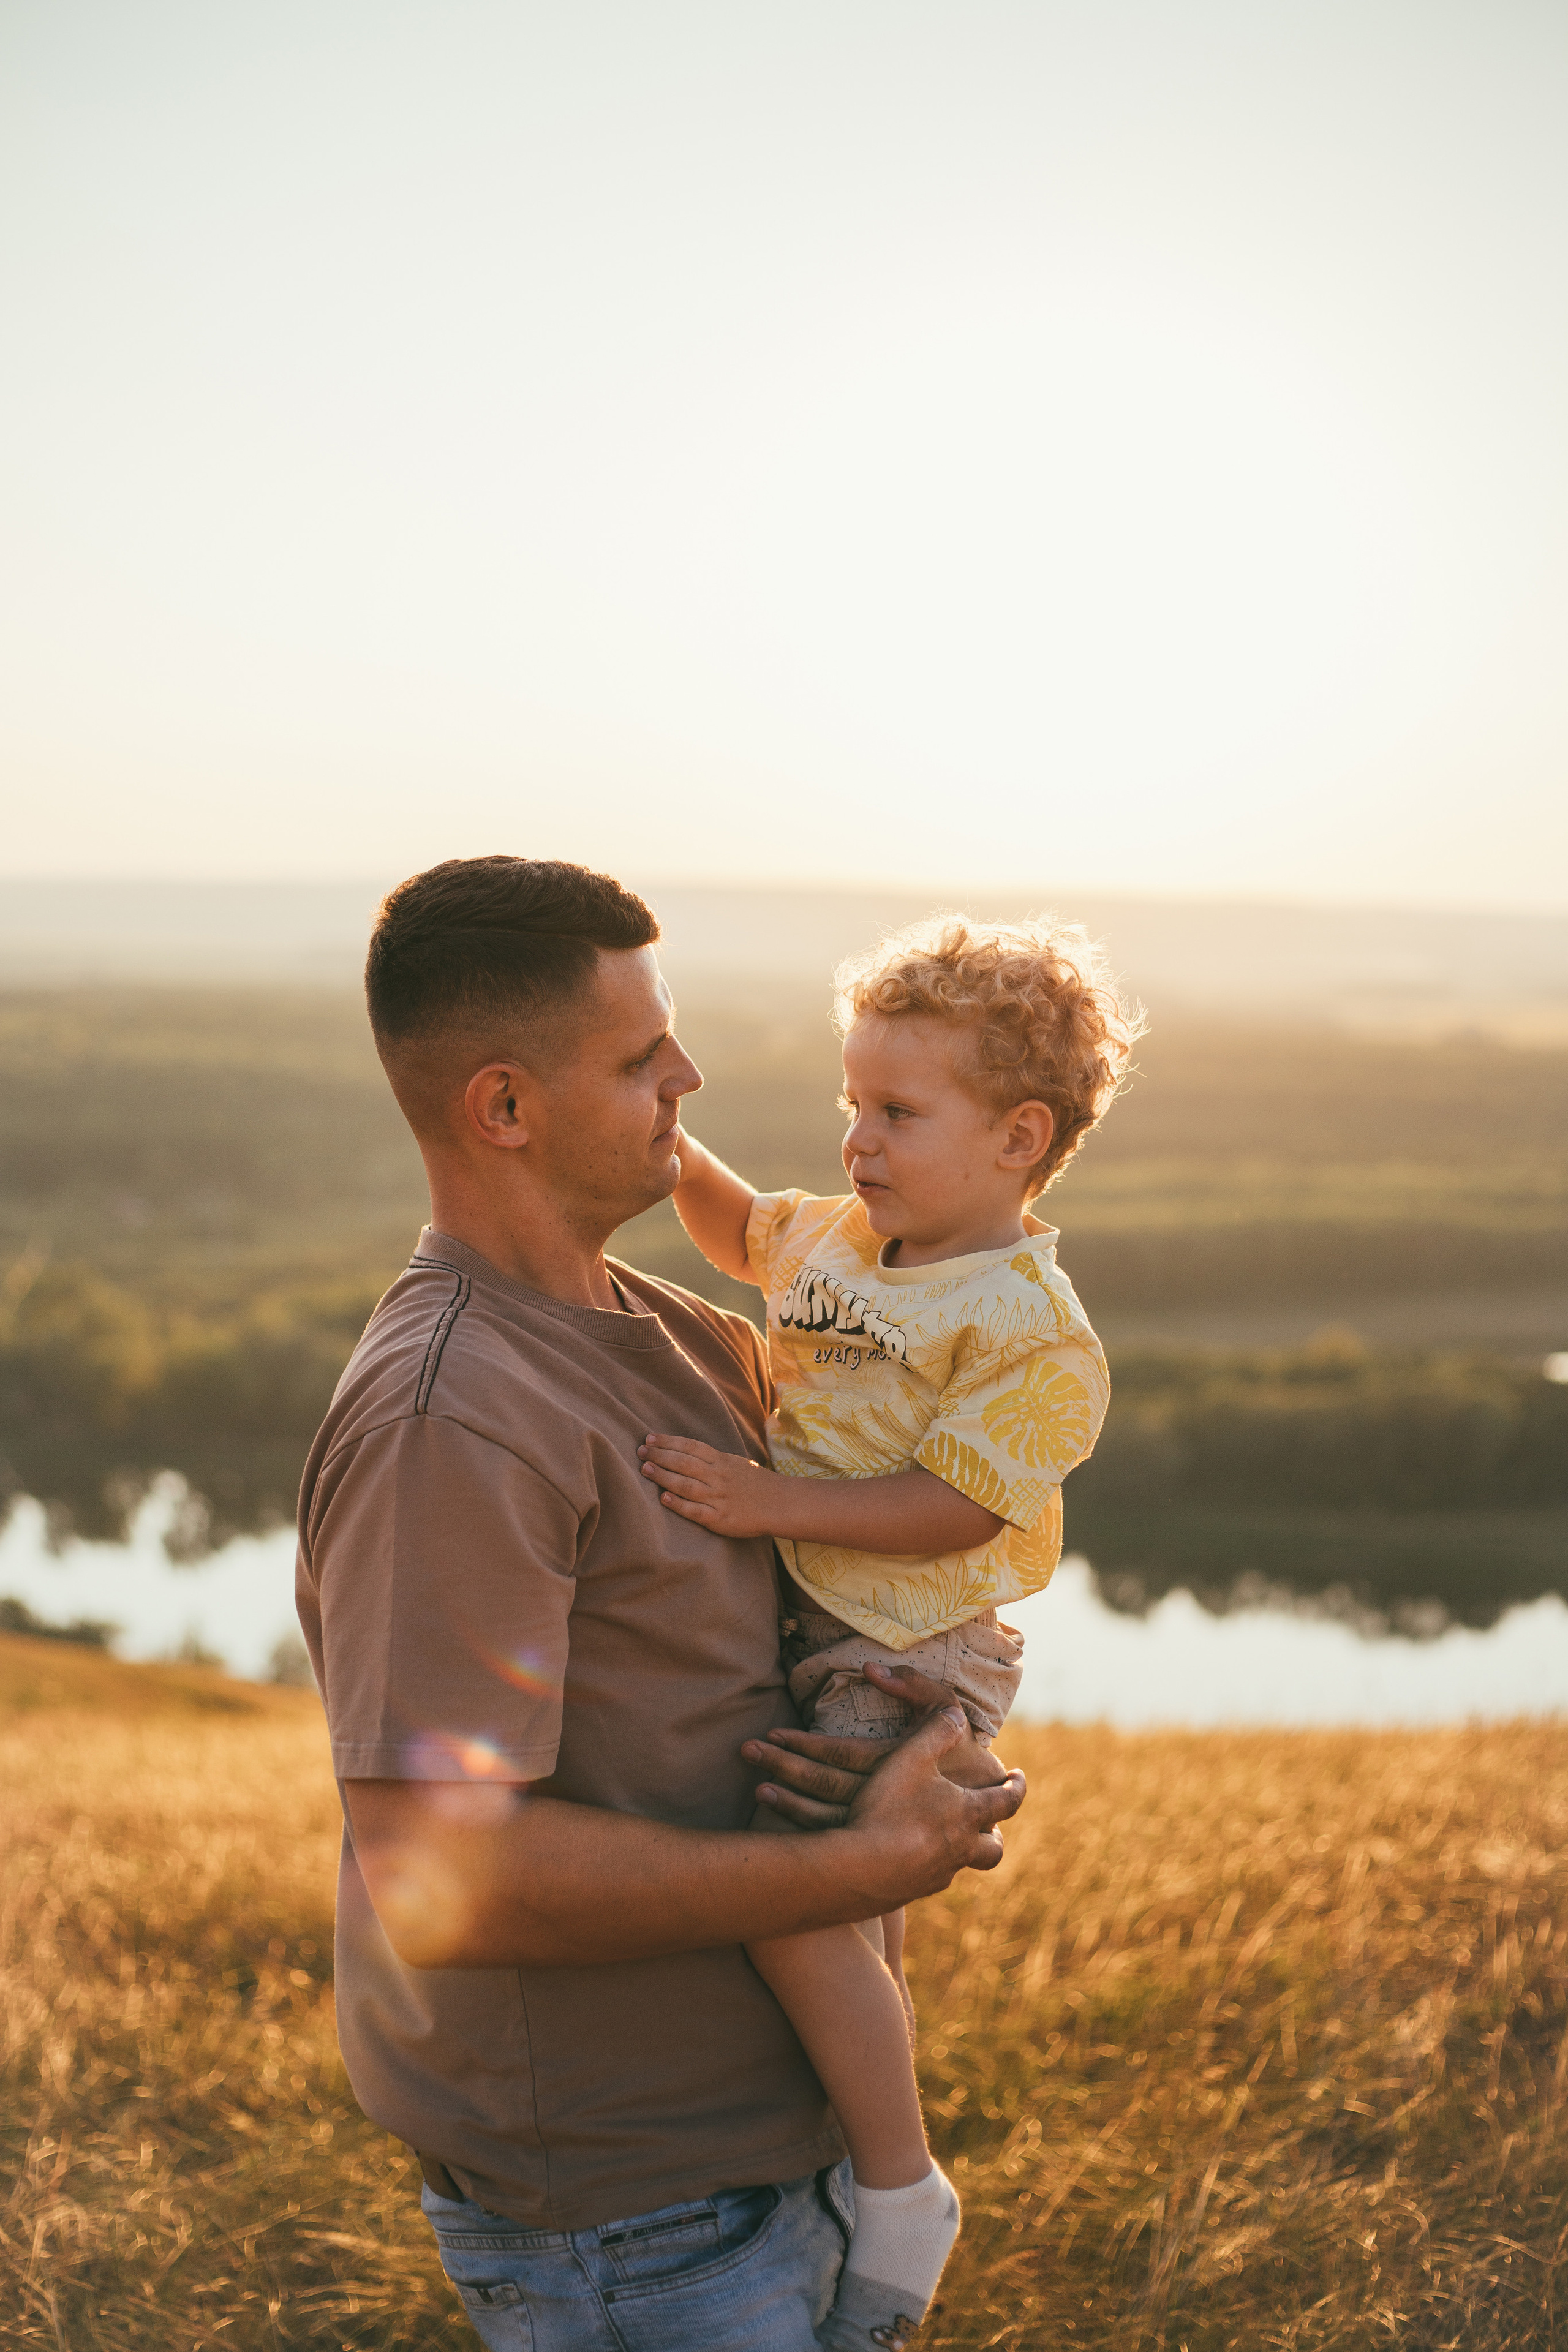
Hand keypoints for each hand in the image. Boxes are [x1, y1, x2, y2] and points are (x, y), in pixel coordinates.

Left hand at [639, 1433, 783, 1536]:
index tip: (649, 1438)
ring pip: (686, 1485)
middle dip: (660, 1456)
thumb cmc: (754, 1482)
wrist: (779, 1504)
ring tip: (646, 1470)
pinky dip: (679, 1504)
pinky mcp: (720, 1518)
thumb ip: (711, 1458)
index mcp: (721, 1460)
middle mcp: (718, 1476)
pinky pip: (695, 1511)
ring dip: (664, 1476)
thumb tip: (683, 1451)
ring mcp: (719, 1497)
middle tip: (640, 1452)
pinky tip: (663, 1499)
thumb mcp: (734, 1462)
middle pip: (685, 1463)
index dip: (668, 1441)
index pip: (690, 1446)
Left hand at [744, 1664, 1018, 1829]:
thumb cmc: (962, 1753)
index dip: (806, 1744)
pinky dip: (803, 1825)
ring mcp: (882, 1826)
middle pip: (827, 1785)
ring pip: (827, 1817)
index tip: (774, 1733)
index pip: (843, 1754)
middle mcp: (887, 1799)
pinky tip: (777, 1811)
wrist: (984, 1809)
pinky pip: (834, 1836)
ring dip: (788, 1800)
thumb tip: (870, 1670)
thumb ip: (915, 1686)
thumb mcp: (948, 1711)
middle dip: (785, 1767)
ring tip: (756, 1784)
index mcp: (900, 1764)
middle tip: (747, 1751)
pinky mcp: (877, 1842)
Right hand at [832, 1705, 1024, 1897]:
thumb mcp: (911, 1757)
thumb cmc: (888, 1809)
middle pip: (993, 1848)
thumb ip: (937, 1731)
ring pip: (962, 1864)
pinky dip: (929, 1863)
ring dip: (962, 1850)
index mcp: (968, 1814)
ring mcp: (938, 1874)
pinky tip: (909, 1854)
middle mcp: (961, 1849)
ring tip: (948, 1838)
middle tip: (992, 1823)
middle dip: (995, 1833)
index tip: (1020, 1777)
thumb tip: (958, 1715)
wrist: (857, 1869)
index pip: (1008, 1801)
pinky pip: (931, 1877)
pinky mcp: (914, 1891)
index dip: (1018, 1787)